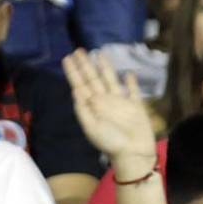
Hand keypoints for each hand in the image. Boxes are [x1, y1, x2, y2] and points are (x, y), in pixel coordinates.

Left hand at [61, 49, 155, 175]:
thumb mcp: (91, 128)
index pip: (80, 85)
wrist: (133, 153)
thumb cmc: (111, 142)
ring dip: (104, 67)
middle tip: (78, 50)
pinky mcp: (135, 105)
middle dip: (85, 65)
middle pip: (92, 79)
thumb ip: (83, 110)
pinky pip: (133, 91)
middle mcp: (104, 101)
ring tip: (98, 54)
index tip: (67, 58)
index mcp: (92, 107)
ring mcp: (120, 102)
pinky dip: (131, 82)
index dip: (74, 72)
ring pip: (110, 79)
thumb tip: (76, 91)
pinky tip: (128, 73)